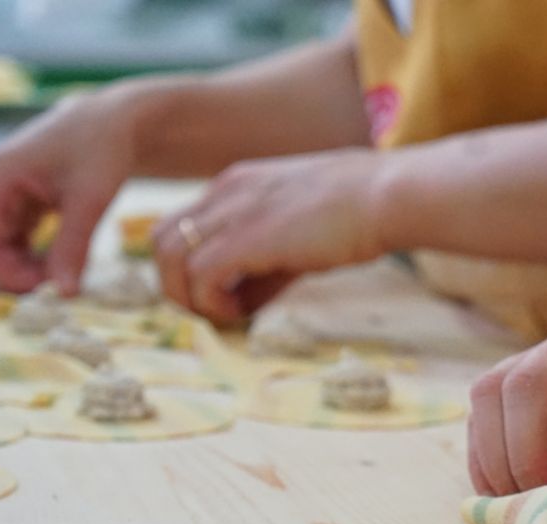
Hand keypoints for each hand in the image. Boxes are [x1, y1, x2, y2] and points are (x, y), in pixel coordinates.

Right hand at [0, 88, 137, 295]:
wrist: (111, 124)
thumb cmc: (100, 151)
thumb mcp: (90, 201)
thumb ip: (74, 247)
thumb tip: (65, 295)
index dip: (9, 273)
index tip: (48, 287)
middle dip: (17, 273)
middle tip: (61, 282)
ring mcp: (1, 196)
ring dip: (26, 268)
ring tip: (64, 271)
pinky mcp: (17, 206)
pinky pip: (13, 242)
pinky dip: (33, 259)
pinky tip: (60, 264)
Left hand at [153, 150, 386, 324]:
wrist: (387, 196)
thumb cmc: (358, 217)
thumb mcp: (299, 236)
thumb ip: (267, 265)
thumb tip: (245, 303)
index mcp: (236, 186)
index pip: (182, 228)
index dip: (193, 270)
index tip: (227, 296)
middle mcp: (225, 192)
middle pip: (159, 241)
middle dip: (177, 285)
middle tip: (215, 311)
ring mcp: (233, 211)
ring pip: (168, 257)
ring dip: (189, 297)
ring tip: (226, 314)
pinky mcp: (248, 236)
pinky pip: (199, 275)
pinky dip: (211, 302)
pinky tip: (241, 310)